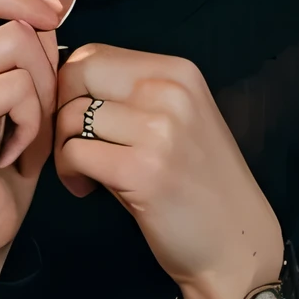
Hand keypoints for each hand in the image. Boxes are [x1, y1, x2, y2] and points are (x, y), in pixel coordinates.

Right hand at [0, 0, 77, 277]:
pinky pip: (9, 91)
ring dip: (41, 98)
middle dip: (49, 66)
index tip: (55, 18)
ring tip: (31, 138)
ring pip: (14, 48)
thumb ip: (36, 40)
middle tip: (44, 116)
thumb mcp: (34, 94)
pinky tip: (17, 154)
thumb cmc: (9, 165)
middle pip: (10, 22)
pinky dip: (30, 123)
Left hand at [54, 45, 283, 298]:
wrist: (237, 245)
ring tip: (84, 172)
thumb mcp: (175, 118)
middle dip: (61, 109)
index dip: (71, 85)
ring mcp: (159, 129)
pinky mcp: (142, 170)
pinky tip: (86, 187)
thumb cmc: (197, 183)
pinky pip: (75, 152)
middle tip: (71, 141)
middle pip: (78, 75)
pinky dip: (69, 172)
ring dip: (64, 147)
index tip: (76, 116)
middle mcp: (170, 90)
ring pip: (72, 116)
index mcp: (178, 71)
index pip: (94, 53)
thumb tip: (65, 82)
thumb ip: (129, 93)